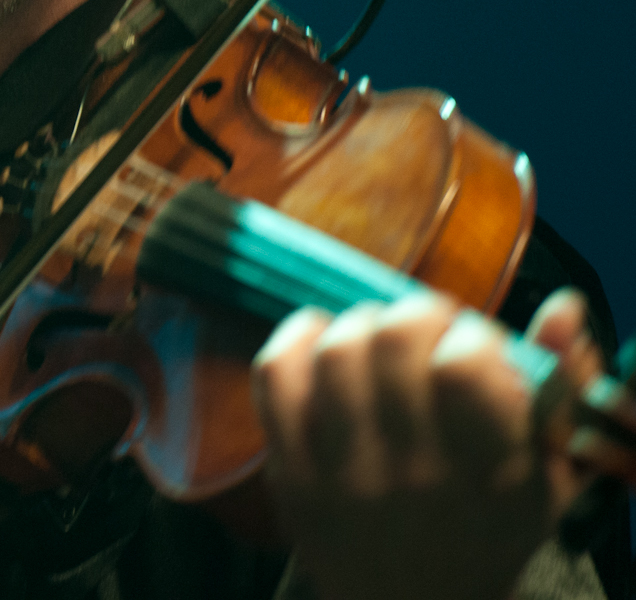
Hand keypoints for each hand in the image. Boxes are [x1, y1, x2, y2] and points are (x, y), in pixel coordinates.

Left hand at [250, 287, 598, 599]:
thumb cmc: (489, 528)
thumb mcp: (548, 475)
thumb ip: (559, 387)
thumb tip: (559, 306)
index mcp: (490, 477)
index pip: (464, 366)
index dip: (471, 334)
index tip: (475, 345)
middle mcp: (414, 477)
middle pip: (393, 341)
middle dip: (416, 313)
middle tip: (426, 328)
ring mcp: (344, 476)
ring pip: (336, 350)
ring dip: (360, 324)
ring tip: (380, 339)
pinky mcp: (291, 474)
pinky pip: (276, 378)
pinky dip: (295, 339)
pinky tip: (321, 342)